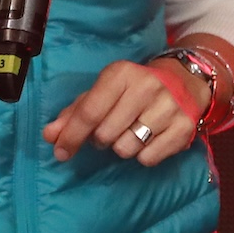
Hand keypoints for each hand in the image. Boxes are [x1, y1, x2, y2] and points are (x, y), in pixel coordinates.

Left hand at [42, 57, 210, 165]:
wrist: (184, 80)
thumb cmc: (133, 88)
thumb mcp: (104, 91)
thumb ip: (74, 113)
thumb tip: (49, 135)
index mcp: (121, 74)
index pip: (89, 112)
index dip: (71, 135)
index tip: (60, 152)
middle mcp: (146, 87)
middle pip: (105, 135)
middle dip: (100, 139)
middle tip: (110, 129)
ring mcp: (168, 107)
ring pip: (126, 149)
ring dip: (122, 147)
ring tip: (131, 131)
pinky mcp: (184, 128)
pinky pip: (148, 159)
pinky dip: (143, 155)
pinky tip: (150, 138)